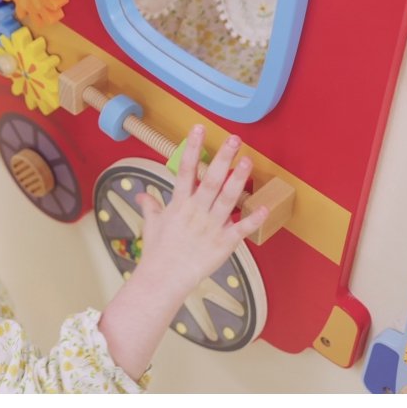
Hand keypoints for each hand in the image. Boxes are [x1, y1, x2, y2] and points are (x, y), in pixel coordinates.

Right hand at [133, 126, 268, 294]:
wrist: (164, 278)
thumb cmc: (158, 252)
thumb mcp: (152, 224)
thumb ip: (150, 206)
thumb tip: (142, 194)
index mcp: (179, 204)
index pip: (185, 170)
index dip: (193, 148)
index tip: (199, 129)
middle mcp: (196, 212)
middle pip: (210, 180)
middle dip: (222, 158)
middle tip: (234, 140)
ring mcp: (210, 227)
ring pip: (227, 199)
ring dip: (238, 179)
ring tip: (247, 161)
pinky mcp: (223, 244)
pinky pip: (241, 229)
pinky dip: (253, 219)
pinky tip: (265, 208)